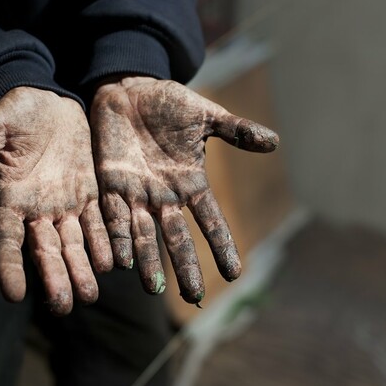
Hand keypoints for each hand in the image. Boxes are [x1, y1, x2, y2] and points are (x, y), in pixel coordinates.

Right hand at [0, 87, 112, 315]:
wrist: (46, 100)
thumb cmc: (15, 111)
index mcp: (10, 197)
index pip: (5, 239)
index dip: (8, 266)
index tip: (13, 294)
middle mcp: (37, 208)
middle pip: (44, 250)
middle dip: (53, 277)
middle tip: (62, 306)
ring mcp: (64, 203)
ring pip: (72, 243)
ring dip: (80, 268)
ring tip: (88, 294)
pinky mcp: (87, 192)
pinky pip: (97, 222)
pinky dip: (103, 242)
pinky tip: (111, 263)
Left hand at [90, 76, 278, 304]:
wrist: (129, 89)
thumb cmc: (169, 102)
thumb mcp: (205, 115)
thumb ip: (235, 130)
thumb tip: (274, 142)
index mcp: (190, 182)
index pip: (210, 220)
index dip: (222, 245)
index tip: (234, 274)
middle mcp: (165, 195)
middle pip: (177, 237)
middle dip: (185, 266)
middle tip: (192, 296)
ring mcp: (137, 193)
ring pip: (144, 234)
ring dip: (148, 260)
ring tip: (152, 289)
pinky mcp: (111, 185)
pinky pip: (114, 216)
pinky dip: (117, 237)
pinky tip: (119, 260)